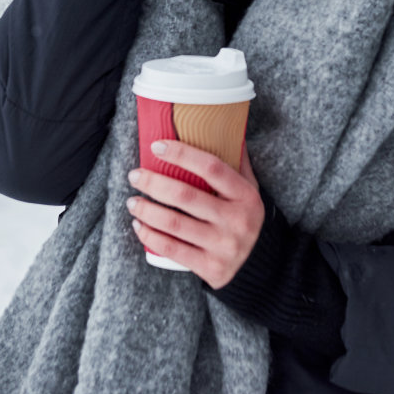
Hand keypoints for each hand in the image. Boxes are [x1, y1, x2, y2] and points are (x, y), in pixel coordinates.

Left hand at [126, 139, 263, 288]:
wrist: (261, 266)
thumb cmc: (247, 218)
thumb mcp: (251, 189)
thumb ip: (237, 162)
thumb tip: (222, 126)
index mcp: (245, 195)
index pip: (212, 168)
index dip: (182, 155)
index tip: (157, 146)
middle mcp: (235, 220)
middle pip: (186, 196)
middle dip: (154, 183)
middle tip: (135, 175)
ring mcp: (223, 245)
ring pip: (175, 224)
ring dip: (147, 211)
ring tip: (132, 201)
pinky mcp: (210, 267)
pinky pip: (173, 249)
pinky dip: (151, 236)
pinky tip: (139, 226)